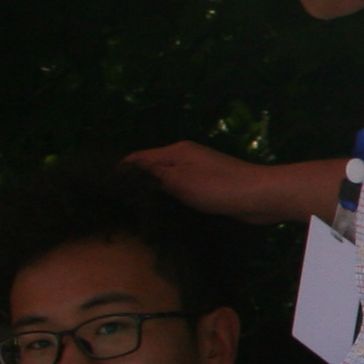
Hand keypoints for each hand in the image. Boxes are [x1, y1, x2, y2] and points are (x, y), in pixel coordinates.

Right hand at [128, 140, 329, 224]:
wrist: (261, 196)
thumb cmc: (218, 186)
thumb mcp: (179, 180)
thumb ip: (153, 175)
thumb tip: (128, 171)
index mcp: (176, 151)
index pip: (138, 158)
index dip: (120, 170)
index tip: (102, 186)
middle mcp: (186, 158)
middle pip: (152, 168)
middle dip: (135, 182)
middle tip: (114, 202)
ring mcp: (198, 173)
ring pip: (167, 180)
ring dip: (153, 192)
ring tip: (131, 209)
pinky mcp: (209, 188)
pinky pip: (182, 191)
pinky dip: (170, 198)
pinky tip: (161, 212)